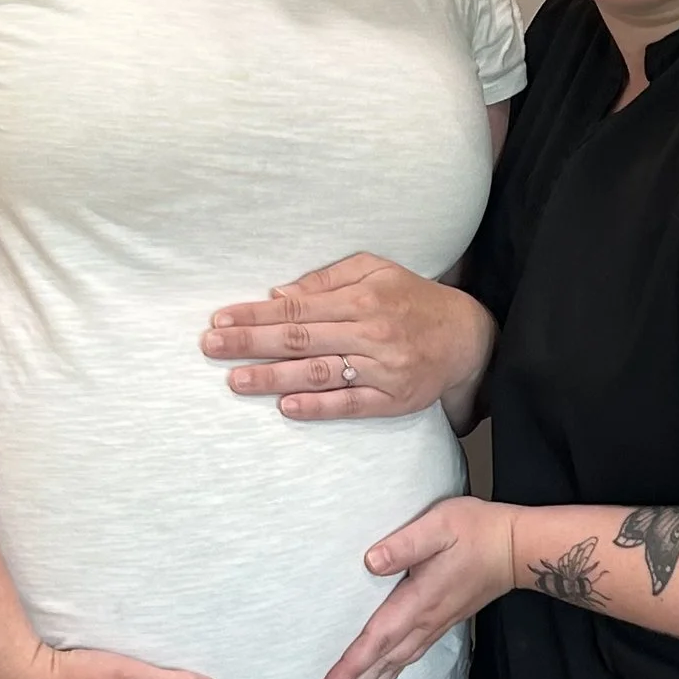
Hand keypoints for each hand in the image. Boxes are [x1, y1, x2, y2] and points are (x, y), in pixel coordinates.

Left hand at [203, 255, 495, 420]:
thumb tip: (279, 294)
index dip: (256, 314)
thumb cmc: (412, 300)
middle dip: (251, 343)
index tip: (220, 320)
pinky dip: (318, 406)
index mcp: (362, 298)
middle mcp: (370, 333)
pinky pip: (350, 405)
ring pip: (320, 373)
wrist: (467, 338)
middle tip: (211, 347)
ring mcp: (382, 369)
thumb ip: (327, 280)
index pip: (297, 307)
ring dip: (274, 377)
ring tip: (236, 380)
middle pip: (300, 339)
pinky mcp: (393, 400)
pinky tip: (286, 407)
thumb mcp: (375, 271)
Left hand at [319, 498, 518, 678]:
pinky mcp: (440, 624)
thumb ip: (404, 544)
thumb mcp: (439, 526)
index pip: (379, 639)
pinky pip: (409, 658)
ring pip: (395, 665)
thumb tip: (371, 562)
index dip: (353, 665)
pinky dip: (389, 677)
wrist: (518, 549)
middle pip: (383, 662)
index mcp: (419, 600)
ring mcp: (434, 625)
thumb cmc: (477, 532)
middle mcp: (425, 621)